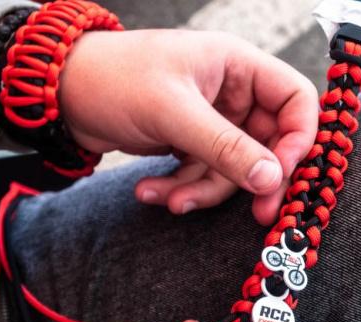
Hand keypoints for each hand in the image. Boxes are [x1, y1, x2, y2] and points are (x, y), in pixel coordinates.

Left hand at [60, 30, 317, 224]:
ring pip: (232, 169)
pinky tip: (150, 192)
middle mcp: (232, 92)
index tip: (280, 176)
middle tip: (256, 215)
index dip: (298, 140)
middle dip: (251, 180)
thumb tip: (271, 179)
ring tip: (168, 199)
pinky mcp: (188, 143)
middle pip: (268, 144)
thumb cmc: (115, 79)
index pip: (296, 101)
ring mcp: (210, 120)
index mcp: (238, 66)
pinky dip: (180, 188)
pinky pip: (202, 175)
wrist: (63, 93)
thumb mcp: (173, 112)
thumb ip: (225, 146)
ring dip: (203, 190)